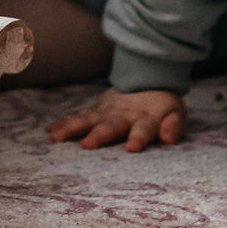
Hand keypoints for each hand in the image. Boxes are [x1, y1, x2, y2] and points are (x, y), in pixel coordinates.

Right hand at [46, 88, 185, 151]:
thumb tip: (169, 137)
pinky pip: (78, 117)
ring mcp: (107, 112)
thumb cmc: (162, 107)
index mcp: (147, 119)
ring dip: (73, 128)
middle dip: (100, 134)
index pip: (144, 128)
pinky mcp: (95, 111)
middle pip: (112, 125)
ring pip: (89, 119)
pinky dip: (64, 123)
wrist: (147, 80)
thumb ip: (174, 126)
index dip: (138, 137)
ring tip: (57, 137)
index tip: (131, 148)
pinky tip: (51, 132)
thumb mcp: (175, 114)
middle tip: (87, 144)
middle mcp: (124, 115)